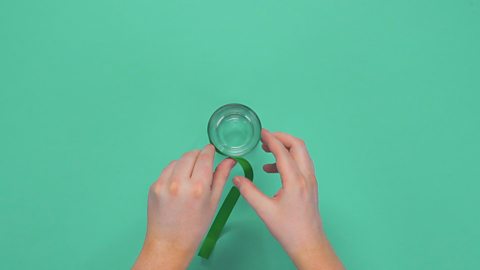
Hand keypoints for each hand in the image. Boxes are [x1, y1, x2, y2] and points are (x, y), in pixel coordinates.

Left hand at [133, 144, 235, 269]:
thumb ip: (220, 177)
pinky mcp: (153, 187)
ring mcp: (163, 184)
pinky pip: (166, 171)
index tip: (211, 150)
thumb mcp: (213, 203)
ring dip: (185, 163)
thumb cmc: (195, 228)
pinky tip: (179, 184)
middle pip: (189, 155)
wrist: (169, 244)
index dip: (209, 151)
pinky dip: (174, 172)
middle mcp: (179, 183)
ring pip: (177, 161)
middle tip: (202, 163)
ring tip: (190, 176)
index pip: (204, 157)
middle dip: (197, 155)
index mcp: (197, 187)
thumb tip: (229, 160)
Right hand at [233, 129, 342, 269]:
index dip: (271, 139)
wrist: (309, 243)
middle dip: (282, 138)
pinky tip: (273, 169)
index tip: (261, 133)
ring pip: (302, 153)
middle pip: (298, 145)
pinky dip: (289, 159)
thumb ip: (249, 192)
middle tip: (265, 139)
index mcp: (295, 181)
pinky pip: (302, 163)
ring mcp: (311, 180)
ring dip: (286, 147)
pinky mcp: (311, 185)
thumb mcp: (265, 211)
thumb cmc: (288, 230)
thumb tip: (237, 178)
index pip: (283, 151)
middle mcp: (306, 177)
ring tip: (267, 152)